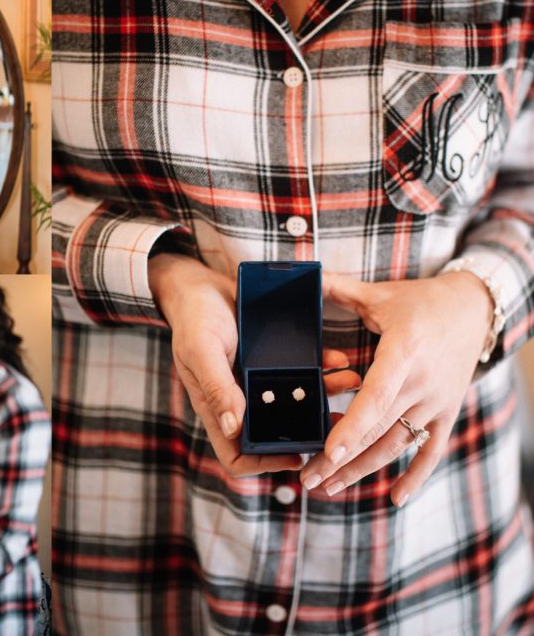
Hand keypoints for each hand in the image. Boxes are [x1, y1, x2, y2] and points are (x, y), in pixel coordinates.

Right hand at [148, 253, 361, 477]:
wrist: (200, 283)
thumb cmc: (193, 317)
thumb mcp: (201, 349)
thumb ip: (216, 386)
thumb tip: (232, 428)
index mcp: (217, 407)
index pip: (236, 455)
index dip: (264, 464)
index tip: (296, 457)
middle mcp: (240, 400)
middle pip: (275, 434)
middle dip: (308, 432)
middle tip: (341, 426)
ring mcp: (257, 382)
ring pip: (296, 403)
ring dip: (324, 397)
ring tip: (351, 382)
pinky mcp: (272, 360)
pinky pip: (302, 372)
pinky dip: (323, 368)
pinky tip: (338, 358)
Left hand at [299, 271, 492, 505]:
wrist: (475, 309)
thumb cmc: (419, 301)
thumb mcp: (380, 294)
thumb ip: (338, 289)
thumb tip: (298, 274)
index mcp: (404, 351)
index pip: (377, 395)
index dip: (352, 426)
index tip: (329, 451)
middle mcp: (423, 382)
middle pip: (379, 428)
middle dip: (341, 458)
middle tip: (307, 479)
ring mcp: (438, 401)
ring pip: (398, 444)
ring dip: (364, 471)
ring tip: (328, 489)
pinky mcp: (447, 412)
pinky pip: (432, 451)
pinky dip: (416, 476)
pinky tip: (395, 500)